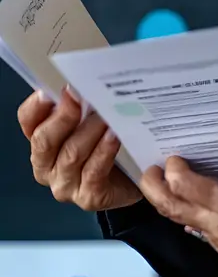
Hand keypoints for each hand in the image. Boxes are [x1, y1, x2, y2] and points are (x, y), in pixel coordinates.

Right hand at [17, 87, 141, 212]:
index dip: (37, 106)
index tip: (53, 90)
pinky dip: (104, 151)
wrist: (131, 181)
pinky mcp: (88, 198)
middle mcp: (47, 165)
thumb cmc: (107, 144)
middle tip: (81, 97)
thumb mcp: (91, 120)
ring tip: (107, 115)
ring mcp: (65, 185)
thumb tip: (83, 79)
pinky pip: (93, 172)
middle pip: (44, 140)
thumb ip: (80, 103)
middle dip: (63, 116)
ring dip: (90, 130)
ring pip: (71, 154)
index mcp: (42, 141)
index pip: (28, 121)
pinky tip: (115, 136)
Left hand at [140, 129, 217, 265]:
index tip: (171, 148)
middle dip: (156, 188)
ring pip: (186, 220)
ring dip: (170, 200)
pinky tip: (192, 194)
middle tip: (148, 164)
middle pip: (175, 210)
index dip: (174, 169)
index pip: (189, 190)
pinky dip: (189, 210)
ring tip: (164, 174)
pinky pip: (202, 229)